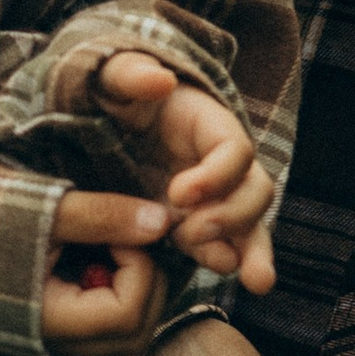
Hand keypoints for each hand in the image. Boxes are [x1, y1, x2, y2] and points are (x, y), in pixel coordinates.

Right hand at [39, 189, 170, 355]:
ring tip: (110, 247)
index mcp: (49, 322)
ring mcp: (61, 340)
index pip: (126, 315)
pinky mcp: (63, 328)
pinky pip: (110, 324)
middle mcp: (57, 343)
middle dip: (146, 281)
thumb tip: (162, 222)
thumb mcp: (43, 210)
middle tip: (124, 238)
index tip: (117, 232)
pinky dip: (119, 291)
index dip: (138, 269)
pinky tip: (99, 259)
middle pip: (136, 331)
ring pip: (128, 331)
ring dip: (136, 287)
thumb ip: (102, 216)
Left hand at [91, 50, 275, 294]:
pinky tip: (238, 282)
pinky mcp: (195, 221)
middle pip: (254, 189)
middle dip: (232, 216)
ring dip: (252, 250)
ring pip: (250, 223)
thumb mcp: (110, 75)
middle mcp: (220, 162)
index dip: (217, 174)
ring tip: (253, 280)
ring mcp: (213, 195)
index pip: (233, 148)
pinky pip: (225, 244)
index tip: (179, 193)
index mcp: (208, 123)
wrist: (100, 118)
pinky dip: (233, 262)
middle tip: (190, 233)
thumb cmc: (111, 92)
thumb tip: (160, 81)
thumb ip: (129, 73)